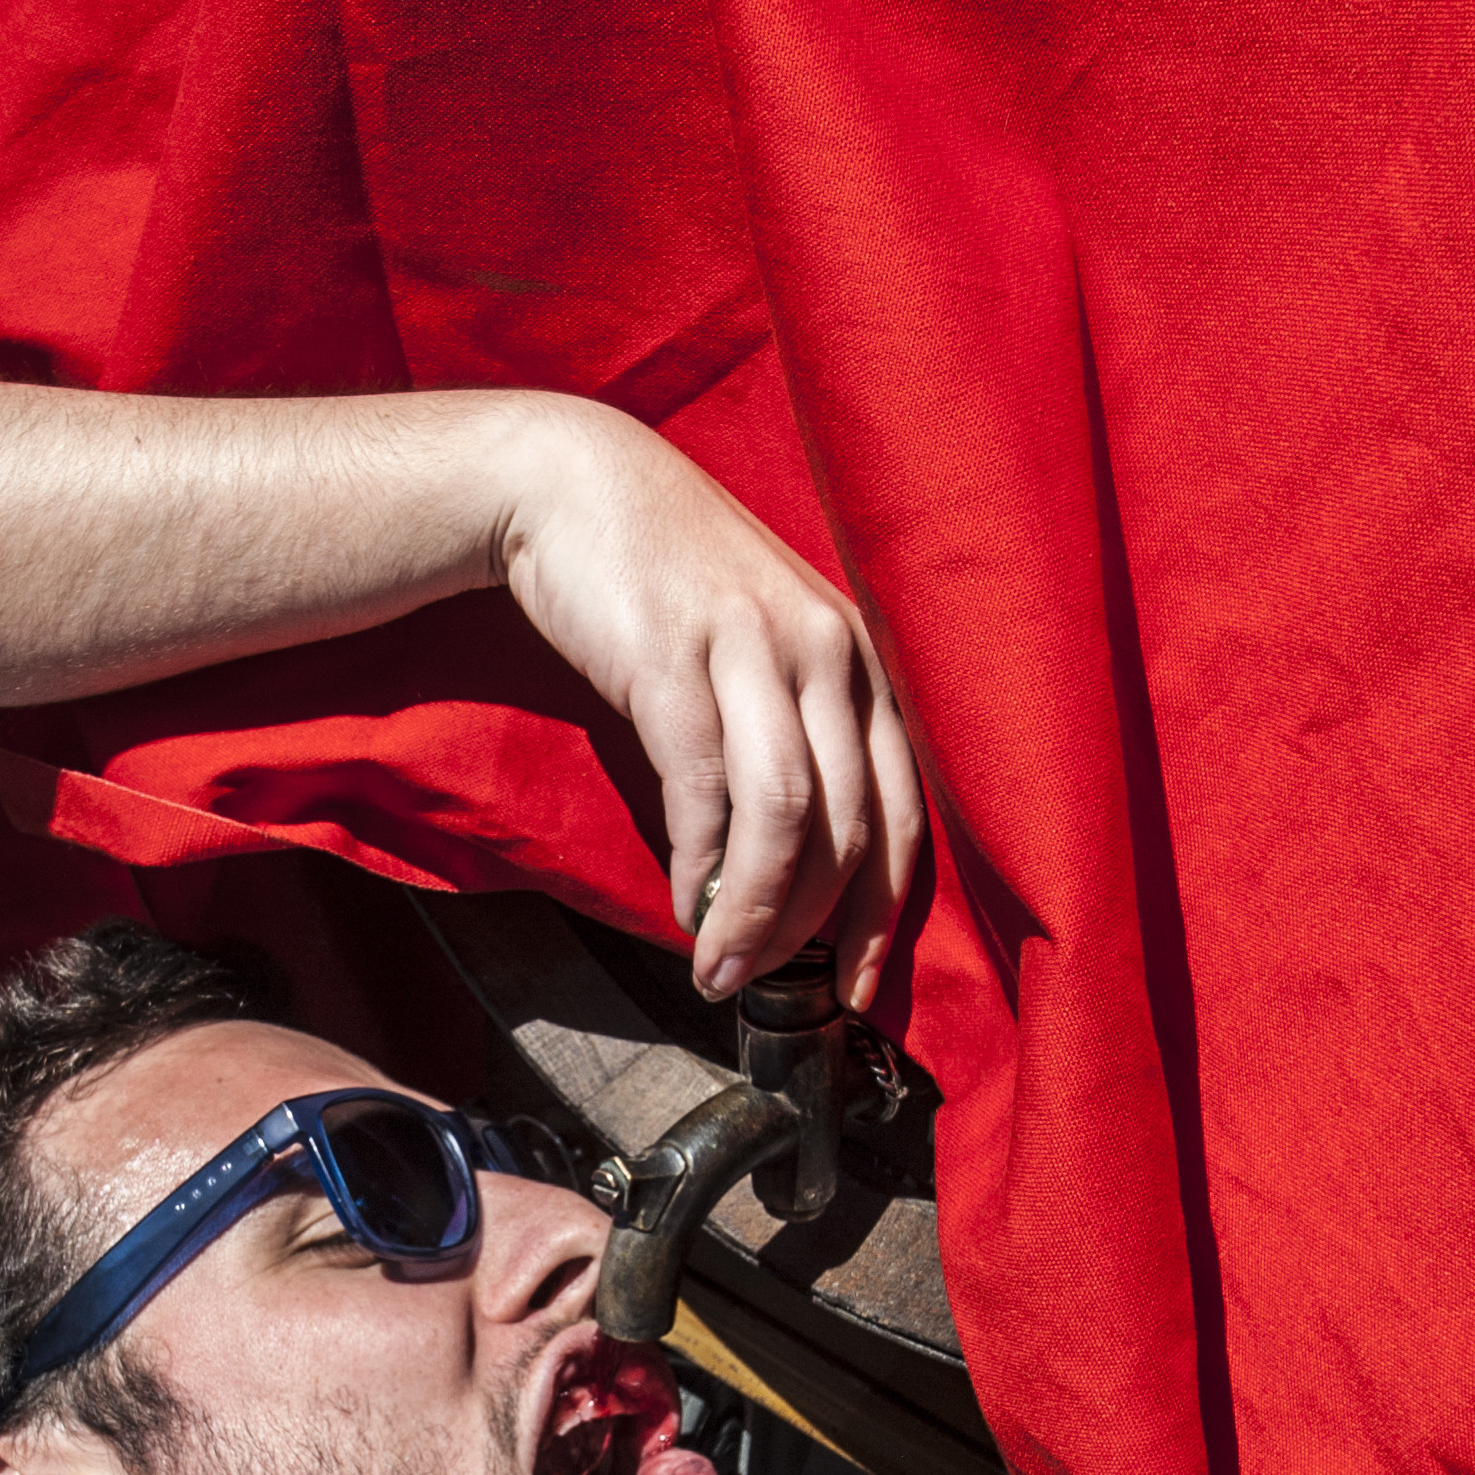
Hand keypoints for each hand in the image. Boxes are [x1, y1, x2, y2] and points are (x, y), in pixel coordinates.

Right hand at [489, 398, 921, 1006]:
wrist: (572, 486)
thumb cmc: (665, 580)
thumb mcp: (757, 647)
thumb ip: (790, 737)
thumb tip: (790, 872)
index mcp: (859, 656)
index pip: (902, 811)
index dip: (881, 916)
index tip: (853, 988)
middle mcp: (826, 650)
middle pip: (850, 826)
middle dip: (811, 930)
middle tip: (763, 988)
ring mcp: (754, 649)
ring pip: (788, 817)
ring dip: (756, 914)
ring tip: (719, 971)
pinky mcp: (677, 658)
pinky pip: (706, 790)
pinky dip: (701, 866)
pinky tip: (685, 906)